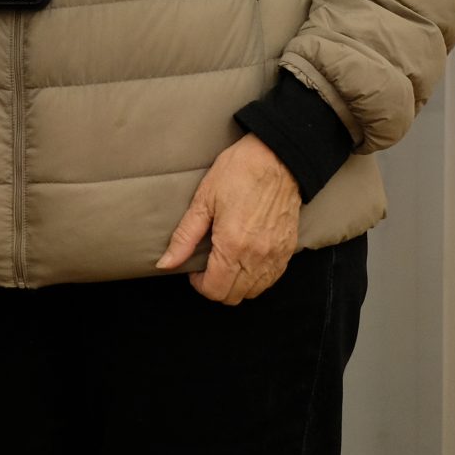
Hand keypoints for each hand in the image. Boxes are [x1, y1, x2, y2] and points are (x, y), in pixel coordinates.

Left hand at [155, 133, 302, 304]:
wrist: (278, 157)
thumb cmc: (239, 172)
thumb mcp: (204, 199)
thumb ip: (185, 237)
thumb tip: (165, 263)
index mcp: (233, 245)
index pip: (214, 290)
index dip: (199, 284)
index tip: (195, 268)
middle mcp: (257, 257)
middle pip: (233, 296)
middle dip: (216, 287)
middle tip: (209, 265)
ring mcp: (276, 255)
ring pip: (253, 292)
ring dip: (237, 285)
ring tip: (227, 262)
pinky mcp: (288, 249)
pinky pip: (271, 280)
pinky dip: (257, 278)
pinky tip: (247, 259)